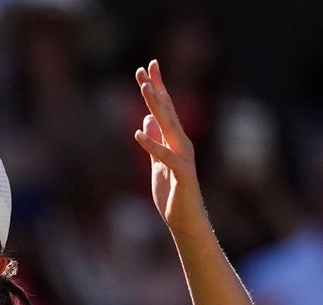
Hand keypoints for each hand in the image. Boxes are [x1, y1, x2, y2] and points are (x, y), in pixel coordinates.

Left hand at [134, 60, 206, 231]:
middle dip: (156, 88)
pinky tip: (138, 134)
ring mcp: (183, 157)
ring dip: (156, 107)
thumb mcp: (157, 163)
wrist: (185, 220)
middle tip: (147, 66)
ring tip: (144, 89)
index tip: (147, 66)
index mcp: (174, 140)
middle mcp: (181, 143)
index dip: (156, 87)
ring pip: (169, 127)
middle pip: (167, 110)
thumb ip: (154, 141)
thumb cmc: (172, 193)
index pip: (164, 108)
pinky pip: (164, 157)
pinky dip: (151, 145)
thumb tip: (146, 120)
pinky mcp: (182, 173)